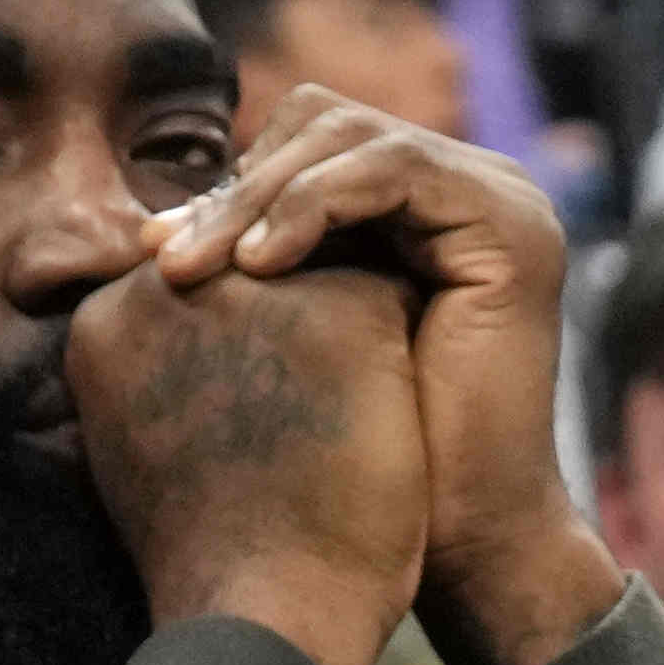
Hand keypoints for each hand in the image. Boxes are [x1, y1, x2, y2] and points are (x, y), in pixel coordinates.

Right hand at [69, 233, 429, 664]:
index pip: (197, 289)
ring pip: (325, 273)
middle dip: (287, 328)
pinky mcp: (340, 310)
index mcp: (107, 321)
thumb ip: (160, 370)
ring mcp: (255, 290)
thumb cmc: (210, 558)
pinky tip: (382, 424)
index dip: (239, 349)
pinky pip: (391, 300)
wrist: (264, 618)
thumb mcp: (141, 448)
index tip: (257, 416)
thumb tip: (202, 339)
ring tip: (337, 428)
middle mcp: (171, 285)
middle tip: (303, 424)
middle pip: (259, 270)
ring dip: (341, 339)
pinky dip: (396, 360)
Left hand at [142, 89, 600, 664]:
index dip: (231, 188)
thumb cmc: (366, 468)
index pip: (308, 144)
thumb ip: (261, 264)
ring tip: (199, 270)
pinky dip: (315, 205)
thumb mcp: (298, 335)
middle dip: (239, 187)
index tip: (156, 253)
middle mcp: (466, 188)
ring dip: (262, 197)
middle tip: (165, 258)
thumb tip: (153, 227)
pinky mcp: (510, 222)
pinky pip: (393, 169)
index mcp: (420, 208)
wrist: (460, 541)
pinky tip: (260, 267)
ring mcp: (500, 198)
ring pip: (352, 137)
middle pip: (327, 122)